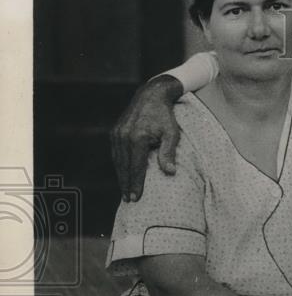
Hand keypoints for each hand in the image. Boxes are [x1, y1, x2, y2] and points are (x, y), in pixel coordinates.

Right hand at [110, 75, 182, 201]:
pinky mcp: (115, 132)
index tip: (136, 198)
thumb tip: (170, 173)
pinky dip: (119, 165)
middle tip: (129, 200)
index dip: (136, 183)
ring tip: (125, 192)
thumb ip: (169, 153)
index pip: (136, 167)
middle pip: (124, 167)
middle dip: (126, 184)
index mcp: (137, 138)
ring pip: (118, 161)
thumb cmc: (165, 117)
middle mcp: (124, 136)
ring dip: (121, 177)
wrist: (151, 95)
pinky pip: (116, 153)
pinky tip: (123, 175)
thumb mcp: (172, 134)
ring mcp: (117, 133)